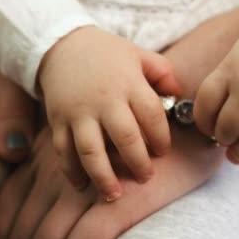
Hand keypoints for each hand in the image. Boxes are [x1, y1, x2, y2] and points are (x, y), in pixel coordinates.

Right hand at [0, 0, 238, 238]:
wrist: (60, 44)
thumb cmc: (105, 52)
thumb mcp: (138, 54)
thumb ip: (162, 73)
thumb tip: (180, 93)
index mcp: (129, 83)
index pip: (152, 116)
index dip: (161, 139)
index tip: (161, 151)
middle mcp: (105, 100)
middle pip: (126, 138)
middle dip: (139, 163)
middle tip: (146, 177)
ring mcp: (79, 112)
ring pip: (91, 151)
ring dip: (104, 176)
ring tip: (115, 193)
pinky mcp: (58, 120)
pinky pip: (63, 150)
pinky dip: (71, 171)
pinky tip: (82, 184)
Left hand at [194, 22, 238, 165]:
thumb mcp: (237, 57)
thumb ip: (224, 86)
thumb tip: (212, 124)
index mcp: (231, 72)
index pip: (205, 106)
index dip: (202, 122)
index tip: (207, 127)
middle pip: (227, 129)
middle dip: (223, 138)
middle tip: (224, 141)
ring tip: (237, 155)